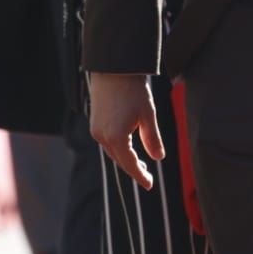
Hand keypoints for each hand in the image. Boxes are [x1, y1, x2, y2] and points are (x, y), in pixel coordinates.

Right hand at [88, 72, 163, 189]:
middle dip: (133, 168)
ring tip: (139, 161)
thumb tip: (158, 158)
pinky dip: (117, 147)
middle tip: (147, 174)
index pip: (130, 164)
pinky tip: (127, 145)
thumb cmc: (133, 90)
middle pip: (119, 160)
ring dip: (125, 158)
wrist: (114, 68)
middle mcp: (102, 136)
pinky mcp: (94, 122)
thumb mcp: (148, 114)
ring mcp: (96, 129)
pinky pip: (106, 142)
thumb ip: (152, 138)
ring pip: (112, 151)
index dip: (140, 176)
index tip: (149, 185)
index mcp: (116, 137)